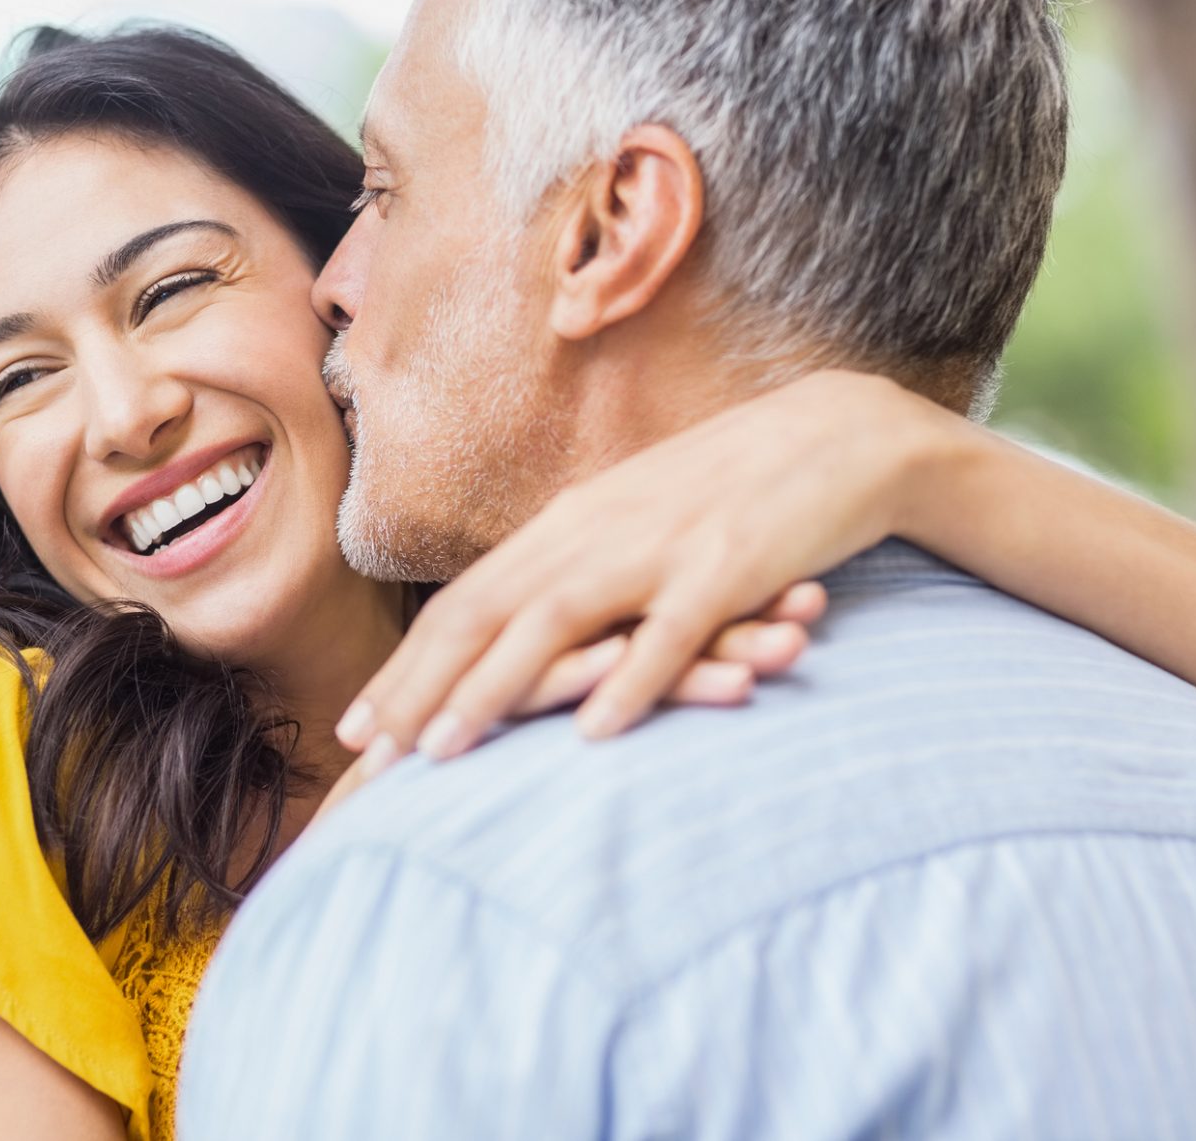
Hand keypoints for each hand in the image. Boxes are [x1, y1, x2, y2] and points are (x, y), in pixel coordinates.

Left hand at [331, 370, 959, 770]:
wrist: (837, 436)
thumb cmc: (730, 493)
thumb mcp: (635, 526)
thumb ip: (579, 574)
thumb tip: (518, 634)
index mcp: (569, 526)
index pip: (466, 603)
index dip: (406, 667)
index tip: (358, 732)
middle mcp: (595, 532)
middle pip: (485, 613)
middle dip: (420, 688)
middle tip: (367, 759)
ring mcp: (658, 547)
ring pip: (556, 621)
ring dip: (495, 688)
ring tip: (445, 751)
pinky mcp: (727, 565)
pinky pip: (671, 632)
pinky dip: (630, 682)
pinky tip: (596, 734)